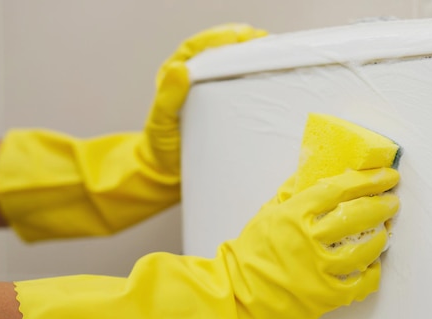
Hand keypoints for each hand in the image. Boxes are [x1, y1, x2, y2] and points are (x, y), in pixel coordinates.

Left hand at [141, 24, 266, 176]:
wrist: (168, 167)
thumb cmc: (162, 146)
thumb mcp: (161, 123)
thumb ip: (168, 98)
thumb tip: (180, 69)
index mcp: (175, 75)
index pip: (197, 48)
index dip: (217, 38)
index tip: (237, 36)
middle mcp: (193, 76)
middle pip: (217, 49)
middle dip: (240, 40)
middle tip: (262, 39)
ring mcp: (208, 88)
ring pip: (229, 61)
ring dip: (249, 53)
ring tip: (270, 49)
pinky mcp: (221, 100)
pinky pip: (237, 80)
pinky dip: (252, 71)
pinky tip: (268, 70)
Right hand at [216, 167, 400, 318]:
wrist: (237, 293)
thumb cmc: (252, 250)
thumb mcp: (269, 212)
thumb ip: (295, 192)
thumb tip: (319, 171)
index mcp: (294, 214)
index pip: (339, 189)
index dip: (368, 180)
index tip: (386, 175)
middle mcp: (308, 239)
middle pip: (358, 215)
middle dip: (382, 205)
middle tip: (393, 201)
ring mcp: (318, 270)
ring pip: (365, 250)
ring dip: (381, 237)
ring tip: (384, 231)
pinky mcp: (325, 296)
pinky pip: (361, 283)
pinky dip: (372, 272)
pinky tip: (373, 264)